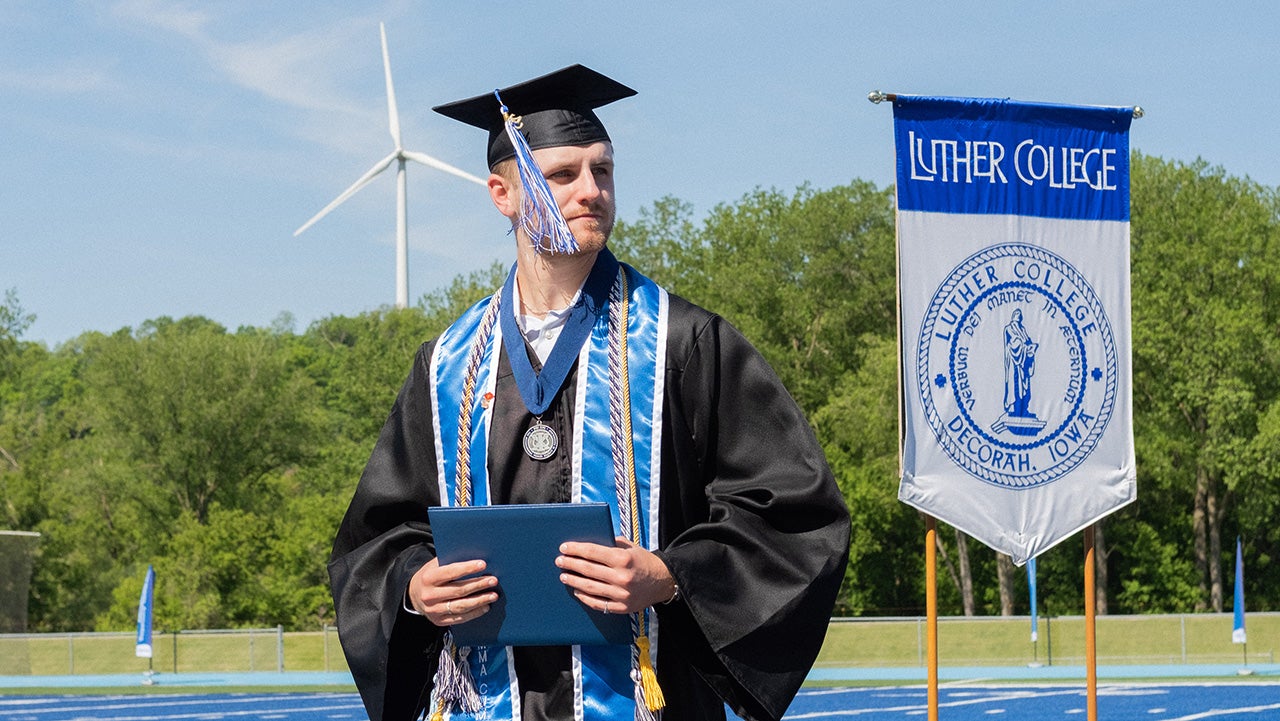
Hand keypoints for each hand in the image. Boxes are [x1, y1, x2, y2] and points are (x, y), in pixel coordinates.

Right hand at [407, 558, 498, 625]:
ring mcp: (434, 610)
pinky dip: (474, 613)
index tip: (483, 564)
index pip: (451, 572)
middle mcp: (430, 595)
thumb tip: (474, 558)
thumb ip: (450, 562)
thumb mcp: (434, 565)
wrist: (413, 595)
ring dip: (479, 601)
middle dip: (478, 585)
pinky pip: (460, 618)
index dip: (468, 568)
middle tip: (493, 580)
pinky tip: (485, 607)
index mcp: (428, 578)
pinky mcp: (439, 621)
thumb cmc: (430, 576)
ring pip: (461, 606)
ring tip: (493, 595)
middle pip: (458, 590)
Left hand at [556, 537, 675, 614]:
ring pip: (590, 587)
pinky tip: (577, 590)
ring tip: (564, 575)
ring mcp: (621, 594)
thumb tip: (590, 543)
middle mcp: (622, 576)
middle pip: (588, 569)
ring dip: (574, 580)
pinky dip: (585, 597)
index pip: (593, 552)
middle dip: (571, 564)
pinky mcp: (622, 607)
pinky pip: (598, 603)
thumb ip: (612, 543)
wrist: (664, 581)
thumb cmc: (645, 561)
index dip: (576, 549)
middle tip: (559, 561)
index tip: (564, 548)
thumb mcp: (631, 547)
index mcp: (623, 558)